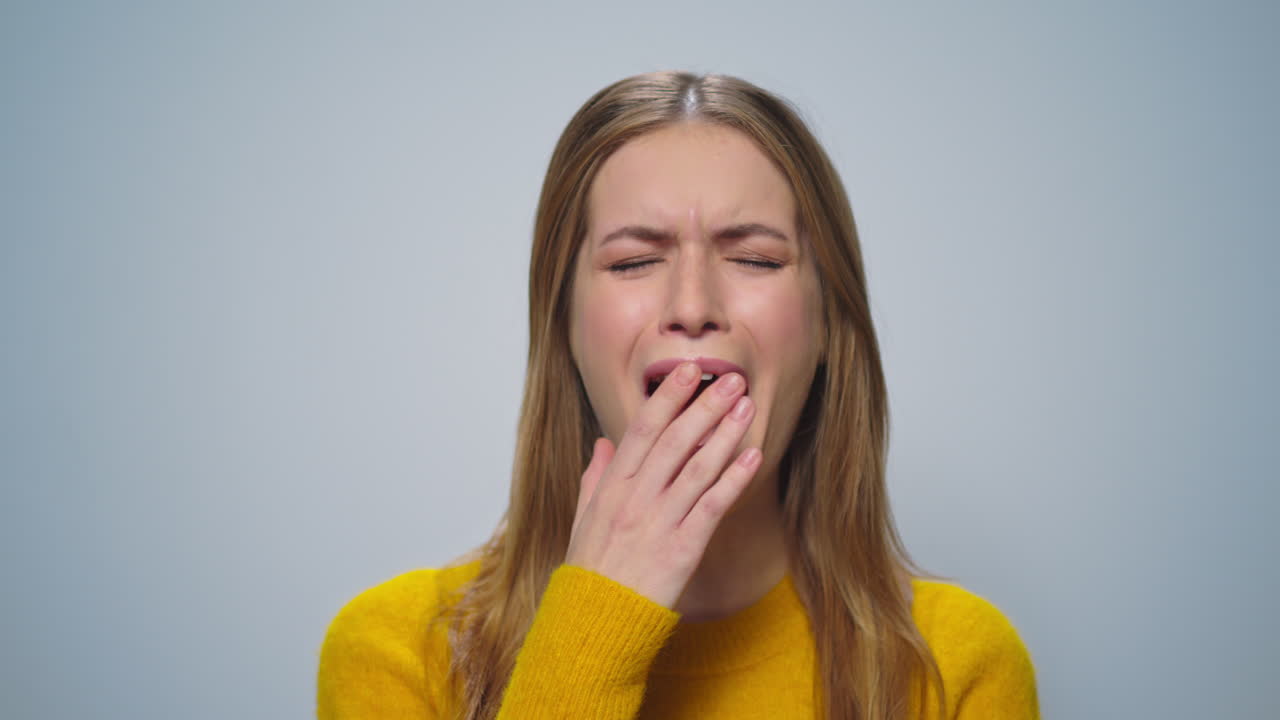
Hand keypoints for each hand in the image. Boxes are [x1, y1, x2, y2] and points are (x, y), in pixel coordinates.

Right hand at [564, 361, 761, 608]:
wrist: (595, 623)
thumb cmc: (590, 572)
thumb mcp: (582, 519)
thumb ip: (595, 479)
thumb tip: (602, 444)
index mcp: (611, 489)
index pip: (640, 431)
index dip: (666, 399)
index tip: (686, 372)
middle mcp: (634, 500)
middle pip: (673, 442)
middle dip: (704, 406)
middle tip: (731, 379)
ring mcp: (658, 524)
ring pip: (697, 468)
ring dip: (725, 434)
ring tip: (747, 408)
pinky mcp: (682, 549)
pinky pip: (712, 507)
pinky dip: (733, 480)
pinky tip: (752, 458)